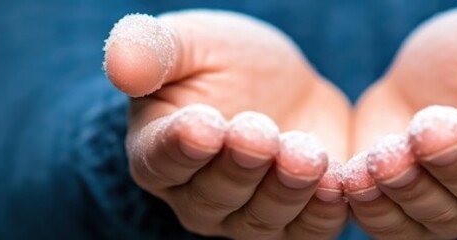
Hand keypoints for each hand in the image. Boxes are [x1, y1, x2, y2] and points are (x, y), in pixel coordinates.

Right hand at [103, 11, 350, 238]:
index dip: (181, 147)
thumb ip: (151, 50)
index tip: (204, 125)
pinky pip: (307, 231)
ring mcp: (246, 217)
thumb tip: (120, 65)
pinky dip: (322, 212)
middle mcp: (197, 197)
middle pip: (213, 197)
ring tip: (306, 153)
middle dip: (239, 166)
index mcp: (156, 152)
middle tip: (261, 132)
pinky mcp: (297, 221)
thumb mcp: (188, 42)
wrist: (283, 85)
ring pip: (260, 221)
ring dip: (285, 190)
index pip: (160, 160)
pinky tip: (336, 183)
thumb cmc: (220, 61)